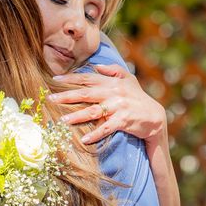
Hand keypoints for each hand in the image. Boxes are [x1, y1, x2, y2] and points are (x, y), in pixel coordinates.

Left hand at [49, 64, 165, 144]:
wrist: (155, 116)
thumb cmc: (138, 97)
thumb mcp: (129, 79)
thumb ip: (113, 71)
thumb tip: (96, 66)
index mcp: (111, 82)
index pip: (87, 78)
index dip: (70, 78)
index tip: (54, 80)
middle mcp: (113, 92)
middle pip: (86, 93)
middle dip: (67, 96)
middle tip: (50, 99)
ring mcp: (119, 107)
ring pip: (94, 111)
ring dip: (77, 116)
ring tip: (63, 120)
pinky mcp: (124, 120)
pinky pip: (107, 127)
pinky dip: (96, 134)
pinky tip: (84, 139)